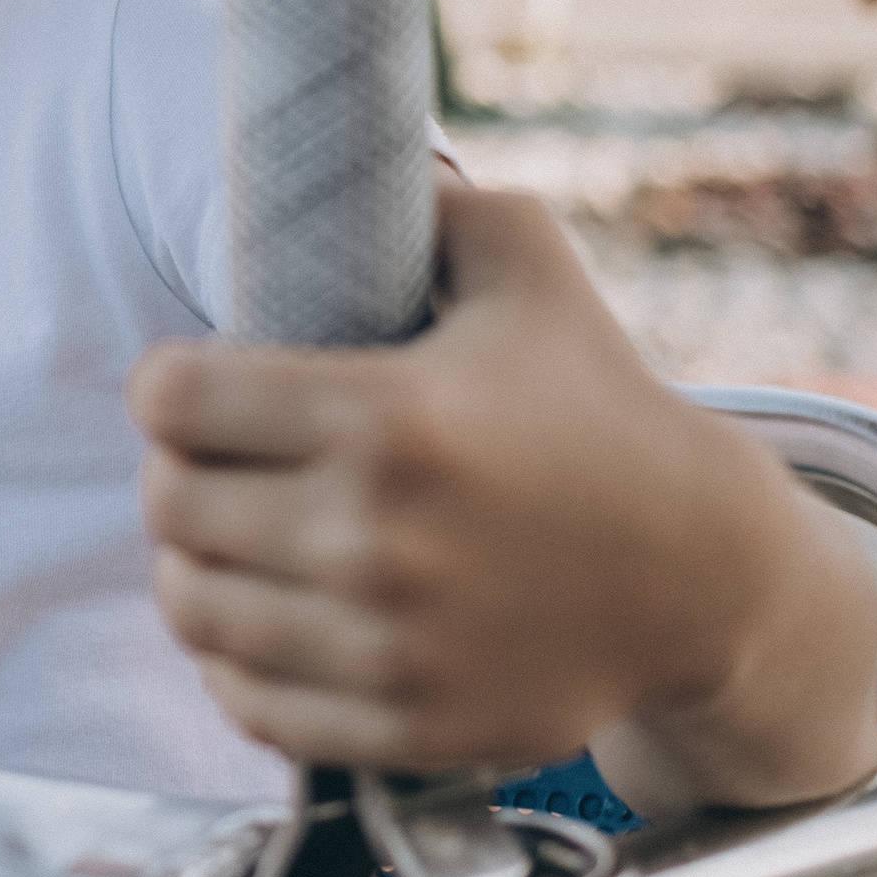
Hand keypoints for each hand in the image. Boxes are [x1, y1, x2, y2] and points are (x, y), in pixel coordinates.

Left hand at [130, 182, 876, 812]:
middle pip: (169, 504)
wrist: (707, 577)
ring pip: (192, 608)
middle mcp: (376, 538)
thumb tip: (341, 150)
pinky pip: (246, 702)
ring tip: (232, 538)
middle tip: (214, 462)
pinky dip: (235, 661)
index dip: (168, 383)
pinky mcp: (402, 726)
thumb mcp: (531, 266)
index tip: (194, 385)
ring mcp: (387, 645)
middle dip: (177, 472)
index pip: (175, 398)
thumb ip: (430, 198)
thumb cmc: (604, 407)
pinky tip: (267, 619)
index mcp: (390, 417)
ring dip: (195, 567)